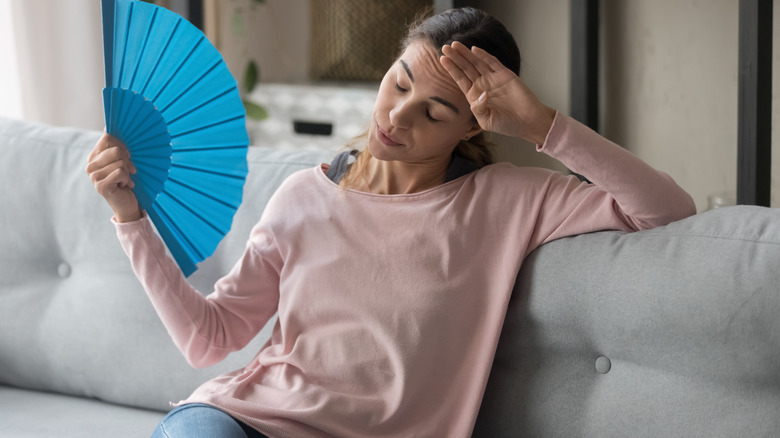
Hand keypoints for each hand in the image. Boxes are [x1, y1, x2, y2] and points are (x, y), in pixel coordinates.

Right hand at [85, 132, 142, 221]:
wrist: (129, 204)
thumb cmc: (128, 180)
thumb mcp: (123, 160)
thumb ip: (116, 145)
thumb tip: (107, 126)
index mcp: (94, 156)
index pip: (107, 138)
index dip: (122, 145)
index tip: (128, 156)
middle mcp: (90, 165)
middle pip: (115, 150)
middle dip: (127, 160)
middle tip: (129, 171)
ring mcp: (94, 176)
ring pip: (120, 162)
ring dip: (128, 172)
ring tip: (125, 180)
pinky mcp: (101, 186)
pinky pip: (120, 173)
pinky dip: (127, 179)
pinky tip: (125, 186)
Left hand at [440, 41, 555, 144]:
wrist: (528, 122)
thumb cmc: (507, 124)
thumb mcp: (487, 121)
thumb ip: (479, 109)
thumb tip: (481, 94)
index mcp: (475, 96)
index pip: (460, 79)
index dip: (451, 69)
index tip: (442, 59)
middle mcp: (483, 85)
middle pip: (466, 68)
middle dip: (456, 58)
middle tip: (445, 47)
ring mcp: (494, 79)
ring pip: (477, 63)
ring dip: (466, 54)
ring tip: (455, 45)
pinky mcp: (506, 75)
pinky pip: (493, 63)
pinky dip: (484, 56)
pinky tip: (474, 50)